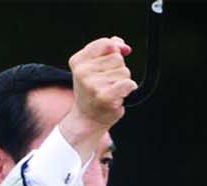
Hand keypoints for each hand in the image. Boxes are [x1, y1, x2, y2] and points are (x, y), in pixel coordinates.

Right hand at [61, 37, 137, 155]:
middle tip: (107, 83)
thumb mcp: (93, 67)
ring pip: (124, 71)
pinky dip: (129, 88)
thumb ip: (108, 49)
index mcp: (78, 61)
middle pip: (117, 57)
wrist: (87, 120)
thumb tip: (124, 47)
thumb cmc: (92, 92)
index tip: (110, 64)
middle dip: (117, 69)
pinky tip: (121, 95)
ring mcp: (93, 85)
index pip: (106, 43)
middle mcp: (83, 72)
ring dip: (122, 81)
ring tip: (110, 91)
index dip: (115, 50)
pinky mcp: (104, 97)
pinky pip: (127, 83)